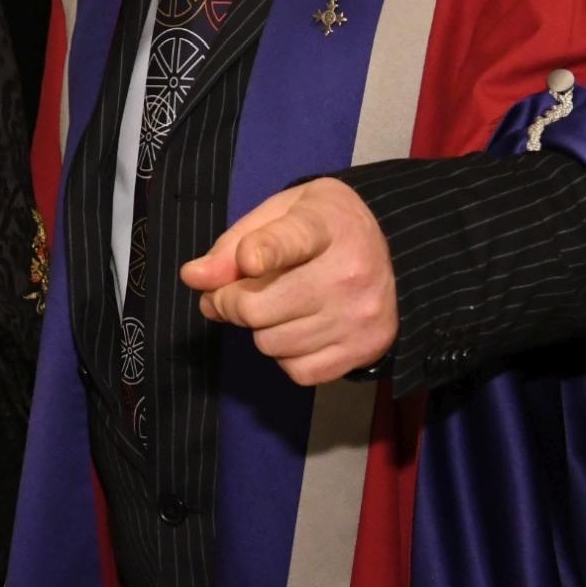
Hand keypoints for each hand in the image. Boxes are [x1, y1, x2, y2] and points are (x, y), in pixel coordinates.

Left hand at [180, 177, 396, 385]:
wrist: (391, 255)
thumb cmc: (320, 229)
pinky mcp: (365, 350)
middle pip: (257, 308)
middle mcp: (350, 272)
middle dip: (232, 303)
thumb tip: (194, 278)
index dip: (264, 252)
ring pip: (270, 344)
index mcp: (327, 224)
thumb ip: (231, 245)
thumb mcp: (277, 215)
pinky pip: (298, 371)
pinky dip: (287, 357)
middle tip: (237, 294)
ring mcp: (360, 316)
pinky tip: (300, 329)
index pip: (291, 240)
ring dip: (260, 331)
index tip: (249, 260)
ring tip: (277, 308)